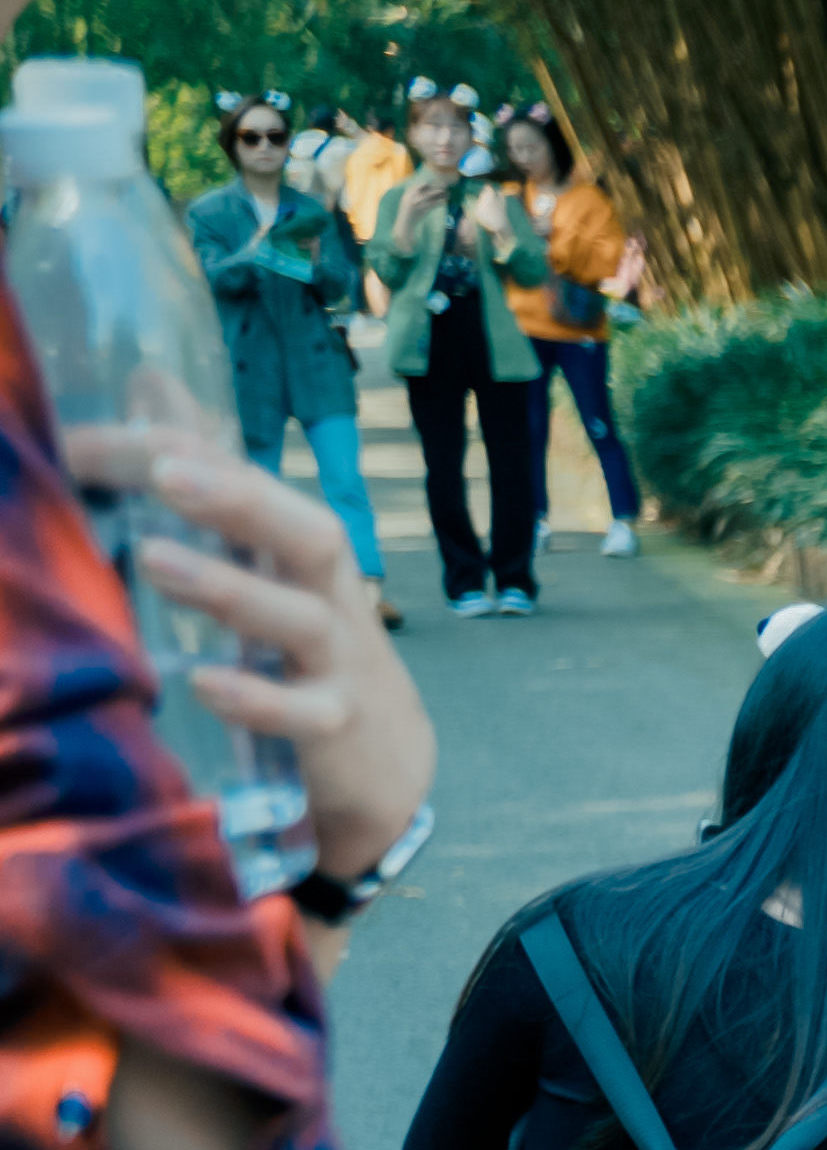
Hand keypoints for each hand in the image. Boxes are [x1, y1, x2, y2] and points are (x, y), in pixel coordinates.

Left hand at [69, 425, 431, 884]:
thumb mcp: (270, 566)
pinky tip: (202, 682)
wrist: (389, 765)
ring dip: (232, 589)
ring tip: (154, 559)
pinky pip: (304, 715)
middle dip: (244, 501)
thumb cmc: (308, 653)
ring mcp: (341, 668)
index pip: (259, 491)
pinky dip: (257, 699)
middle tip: (166, 470)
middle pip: (310, 537)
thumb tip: (152, 384)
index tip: (113, 438)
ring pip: (303, 622)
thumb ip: (210, 483)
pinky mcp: (337, 733)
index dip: (196, 457)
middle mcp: (333, 601)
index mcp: (307, 558)